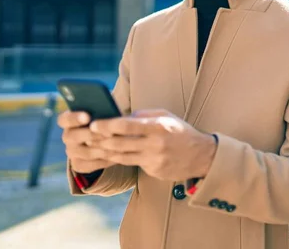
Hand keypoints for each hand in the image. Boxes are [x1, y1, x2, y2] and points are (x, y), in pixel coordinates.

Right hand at [57, 111, 114, 173]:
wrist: (103, 139)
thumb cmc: (103, 120)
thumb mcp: (101, 114)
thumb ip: (101, 112)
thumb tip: (109, 111)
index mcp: (69, 120)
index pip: (65, 119)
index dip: (74, 118)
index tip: (87, 117)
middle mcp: (67, 136)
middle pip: (74, 137)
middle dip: (92, 135)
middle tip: (109, 133)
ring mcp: (71, 151)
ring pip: (85, 152)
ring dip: (102, 150)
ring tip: (118, 146)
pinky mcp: (78, 164)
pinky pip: (89, 165)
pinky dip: (104, 161)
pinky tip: (116, 156)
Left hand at [89, 109, 216, 180]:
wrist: (202, 155)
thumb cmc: (180, 132)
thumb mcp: (166, 116)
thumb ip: (143, 116)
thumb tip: (120, 117)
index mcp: (158, 126)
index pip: (126, 125)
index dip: (107, 125)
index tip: (94, 124)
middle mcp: (155, 144)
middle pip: (120, 143)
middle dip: (100, 140)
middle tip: (87, 137)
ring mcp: (154, 160)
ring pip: (122, 157)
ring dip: (106, 152)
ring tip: (94, 146)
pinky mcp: (154, 171)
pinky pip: (133, 164)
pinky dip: (122, 159)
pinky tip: (112, 156)